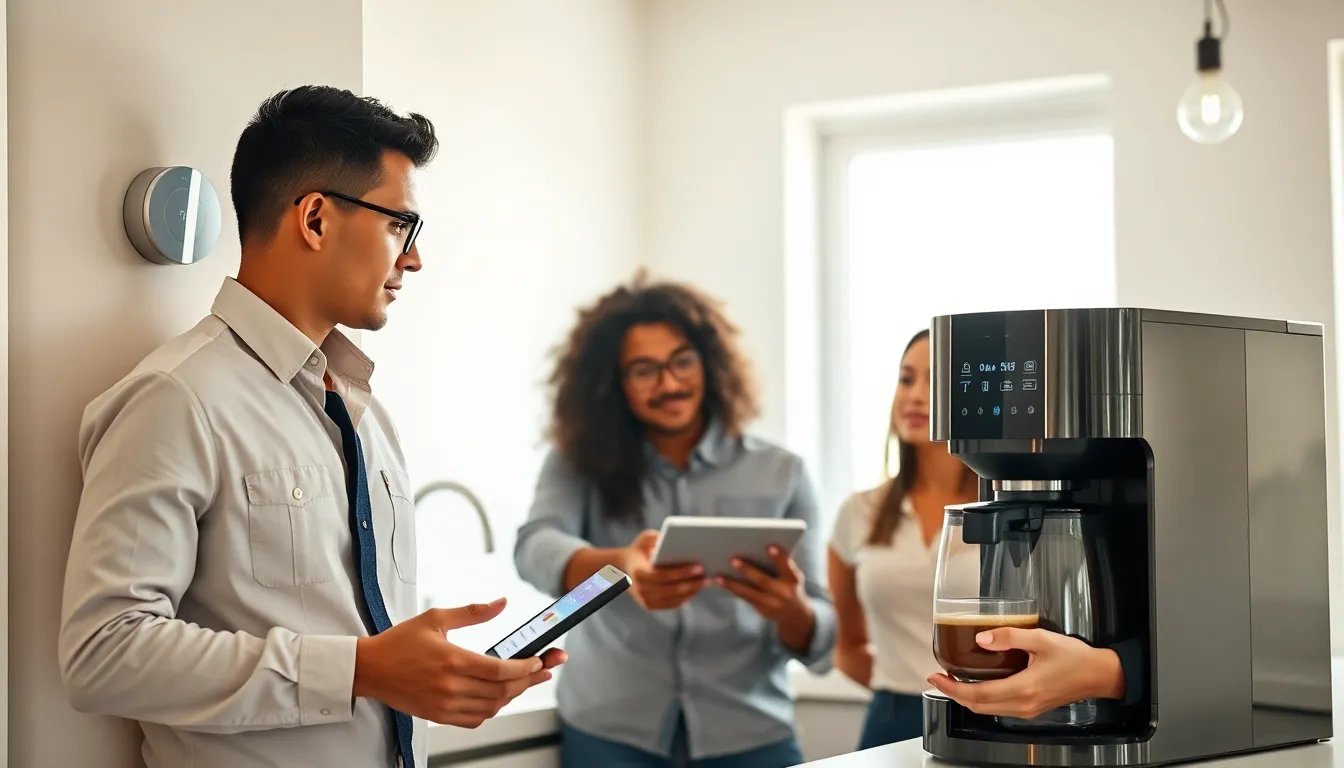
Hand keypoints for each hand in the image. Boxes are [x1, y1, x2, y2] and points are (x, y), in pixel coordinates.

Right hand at [353, 598, 565, 727]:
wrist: (370, 669)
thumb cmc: (399, 642)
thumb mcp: (436, 618)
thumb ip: (472, 612)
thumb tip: (501, 603)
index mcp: (452, 660)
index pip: (500, 669)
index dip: (525, 667)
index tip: (539, 660)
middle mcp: (450, 686)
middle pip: (502, 689)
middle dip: (530, 680)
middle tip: (546, 670)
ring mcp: (444, 704)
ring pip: (492, 706)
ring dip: (513, 694)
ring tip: (527, 681)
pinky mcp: (438, 716)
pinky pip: (476, 719)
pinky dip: (492, 709)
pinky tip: (499, 696)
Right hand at [622, 530, 709, 610]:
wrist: (625, 567)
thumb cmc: (640, 549)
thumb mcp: (645, 538)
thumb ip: (656, 538)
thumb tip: (670, 542)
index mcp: (638, 573)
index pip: (663, 575)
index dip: (682, 572)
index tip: (699, 566)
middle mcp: (640, 590)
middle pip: (671, 589)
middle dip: (691, 584)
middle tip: (707, 577)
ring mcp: (645, 600)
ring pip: (674, 599)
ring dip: (691, 592)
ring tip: (705, 582)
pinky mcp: (650, 606)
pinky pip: (672, 604)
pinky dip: (686, 597)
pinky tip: (696, 589)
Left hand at [717, 545, 814, 652]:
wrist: (794, 614)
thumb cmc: (790, 585)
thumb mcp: (793, 574)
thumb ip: (780, 564)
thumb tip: (757, 548)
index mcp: (793, 579)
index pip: (787, 566)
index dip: (779, 557)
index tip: (769, 546)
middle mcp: (784, 593)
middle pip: (764, 581)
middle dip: (748, 570)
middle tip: (732, 559)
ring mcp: (772, 604)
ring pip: (749, 593)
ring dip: (732, 584)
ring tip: (718, 575)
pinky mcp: (762, 610)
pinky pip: (745, 598)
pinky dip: (733, 589)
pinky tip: (721, 582)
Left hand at [926, 627, 1124, 719]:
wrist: (1100, 675)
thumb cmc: (1075, 657)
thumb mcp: (1041, 639)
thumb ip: (1010, 636)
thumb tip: (982, 638)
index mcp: (1023, 689)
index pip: (977, 695)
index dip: (951, 688)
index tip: (934, 677)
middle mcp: (1023, 705)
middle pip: (978, 706)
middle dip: (953, 693)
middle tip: (937, 677)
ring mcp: (1027, 710)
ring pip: (988, 709)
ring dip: (967, 697)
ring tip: (952, 680)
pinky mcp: (1032, 709)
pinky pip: (1000, 708)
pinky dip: (982, 699)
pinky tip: (977, 684)